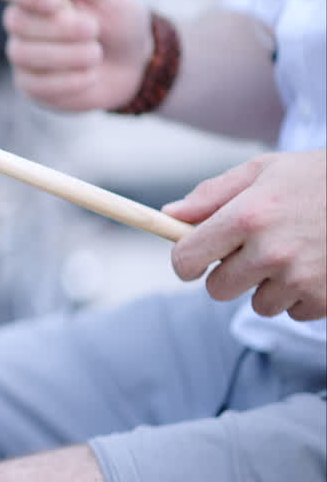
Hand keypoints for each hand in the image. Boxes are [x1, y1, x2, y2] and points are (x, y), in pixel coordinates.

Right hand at [0, 0, 152, 111]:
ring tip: (96, 54)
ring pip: (26, 54)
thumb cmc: (119, 19)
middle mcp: (21, 22)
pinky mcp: (31, 87)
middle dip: (60, 27)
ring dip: (70, 55)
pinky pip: (38, 85)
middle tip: (93, 28)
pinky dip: (71, 81)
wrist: (136, 65)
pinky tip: (90, 76)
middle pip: (16, 22)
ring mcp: (23, 56)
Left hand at [165, 150, 326, 320]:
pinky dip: (299, 295)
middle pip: (218, 289)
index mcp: (248, 215)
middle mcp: (271, 251)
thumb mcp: (264, 170)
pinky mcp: (325, 299)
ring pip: (257, 304)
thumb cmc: (317, 178)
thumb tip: (170, 214)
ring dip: (266, 286)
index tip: (190, 260)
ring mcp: (300, 279)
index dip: (184, 261)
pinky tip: (315, 266)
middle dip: (227, 273)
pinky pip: (293, 311)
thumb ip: (212, 194)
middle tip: (250, 251)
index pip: (188, 257)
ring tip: (292, 253)